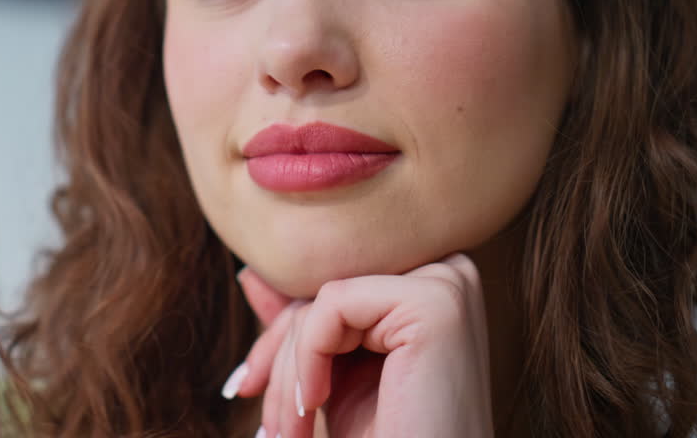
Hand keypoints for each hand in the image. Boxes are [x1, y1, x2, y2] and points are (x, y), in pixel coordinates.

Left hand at [224, 253, 494, 437]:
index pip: (332, 289)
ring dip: (290, 371)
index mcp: (430, 285)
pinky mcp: (435, 301)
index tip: (248, 384)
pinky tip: (315, 404)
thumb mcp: (332, 376)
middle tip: (267, 424)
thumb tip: (251, 276)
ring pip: (323, 299)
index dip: (283, 338)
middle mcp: (448, 273)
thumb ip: (303, 324)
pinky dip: (307, 358)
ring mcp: (447, 282)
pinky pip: (333, 304)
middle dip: (280, 355)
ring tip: (288, 430)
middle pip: (325, 291)